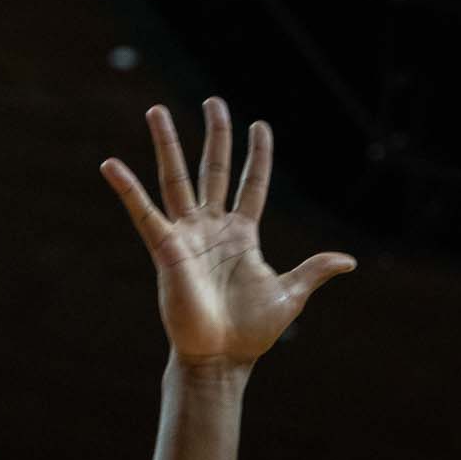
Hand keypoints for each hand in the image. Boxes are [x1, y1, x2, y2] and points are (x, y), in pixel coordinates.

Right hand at [101, 100, 356, 366]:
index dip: (257, 156)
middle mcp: (213, 228)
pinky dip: (127, 190)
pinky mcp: (165, 249)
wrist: (222, 358)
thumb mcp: (290, 295)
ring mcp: (188, 236)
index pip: (252, 184)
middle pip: (213, 170)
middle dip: (215, 136)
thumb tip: (349, 261)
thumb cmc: (252, 332)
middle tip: (213, 101)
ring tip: (156, 111)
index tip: (260, 125)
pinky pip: (144, 214)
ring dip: (167, 146)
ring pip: (176, 180)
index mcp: (243, 235)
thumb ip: (314, 271)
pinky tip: (111, 165)